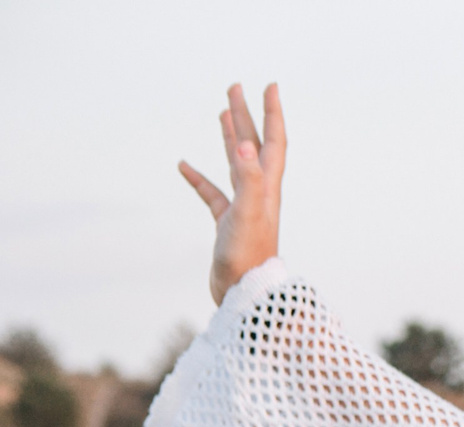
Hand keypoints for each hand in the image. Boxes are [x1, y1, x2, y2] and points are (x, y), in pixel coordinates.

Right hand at [177, 82, 286, 306]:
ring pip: (236, 164)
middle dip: (246, 115)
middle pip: (253, 145)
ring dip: (230, 137)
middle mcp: (259, 194)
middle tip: (236, 87)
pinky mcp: (227, 224)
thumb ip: (248, 179)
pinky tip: (183, 166)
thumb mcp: (248, 214)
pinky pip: (212, 194)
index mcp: (267, 187)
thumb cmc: (249, 257)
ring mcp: (243, 208)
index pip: (273, 141)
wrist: (246, 297)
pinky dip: (199, 178)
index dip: (272, 113)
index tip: (270, 86)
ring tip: (223, 112)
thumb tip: (243, 143)